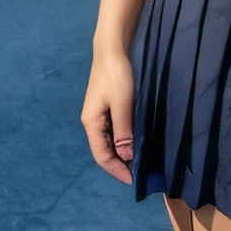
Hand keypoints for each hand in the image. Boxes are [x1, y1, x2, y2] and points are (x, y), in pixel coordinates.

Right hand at [81, 47, 134, 183]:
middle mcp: (92, 123)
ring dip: (121, 155)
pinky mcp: (107, 109)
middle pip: (104, 151)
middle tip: (139, 175)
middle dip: (119, 165)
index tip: (132, 180)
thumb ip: (124, 131)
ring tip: (138, 164)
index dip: (116, 170)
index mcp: (91, 123)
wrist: (111, 51)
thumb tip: (126, 156)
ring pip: (109, 143)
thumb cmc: (116, 76)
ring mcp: (99, 116)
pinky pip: (113, 132)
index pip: (101, 155)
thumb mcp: (122, 105)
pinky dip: (123, 142)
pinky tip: (134, 145)